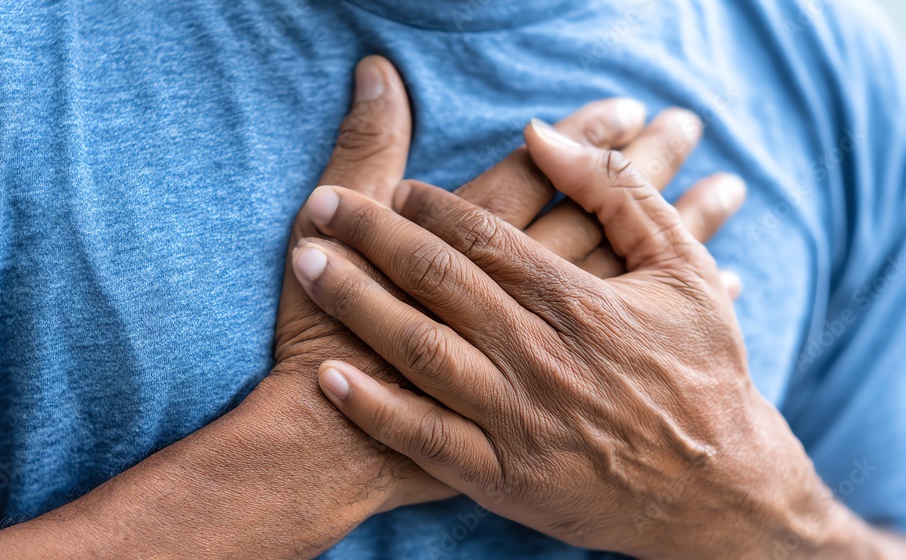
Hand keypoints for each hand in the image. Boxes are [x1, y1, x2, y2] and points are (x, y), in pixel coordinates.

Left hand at [272, 56, 743, 518]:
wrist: (720, 492)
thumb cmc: (703, 372)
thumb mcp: (683, 271)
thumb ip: (616, 195)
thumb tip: (542, 135)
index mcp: (581, 304)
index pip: (486, 238)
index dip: (430, 207)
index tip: (390, 188)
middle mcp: (541, 356)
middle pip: (438, 281)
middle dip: (372, 237)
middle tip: (323, 206)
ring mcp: (518, 419)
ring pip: (420, 349)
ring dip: (355, 302)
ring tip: (307, 264)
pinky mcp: (504, 476)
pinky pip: (425, 438)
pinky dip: (374, 407)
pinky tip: (328, 375)